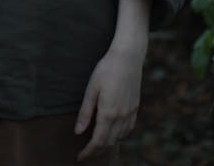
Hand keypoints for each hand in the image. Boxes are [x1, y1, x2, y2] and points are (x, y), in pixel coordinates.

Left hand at [74, 44, 143, 160]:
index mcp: (109, 113)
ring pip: (119, 137)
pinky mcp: (135, 107)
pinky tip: (113, 132)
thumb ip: (85, 111)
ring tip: (96, 144)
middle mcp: (121, 116)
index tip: (80, 156)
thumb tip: (78, 132)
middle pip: (109, 142)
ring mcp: (130, 113)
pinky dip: (119, 135)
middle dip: (97, 151)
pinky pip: (128, 129)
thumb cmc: (107, 69)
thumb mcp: (92, 88)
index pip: (98, 141)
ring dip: (108, 144)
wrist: (128, 56)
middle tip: (85, 152)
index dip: (88, 152)